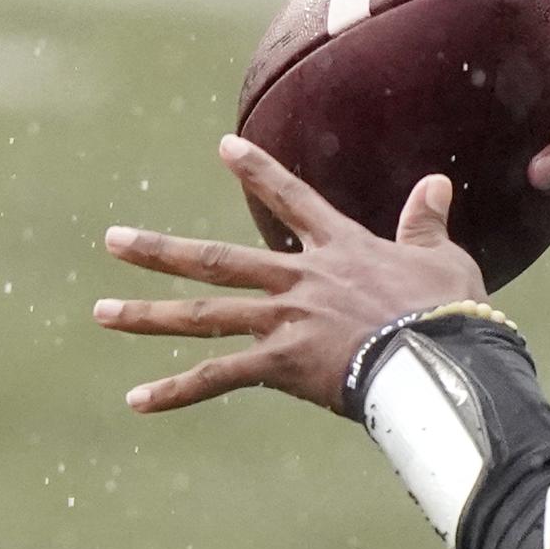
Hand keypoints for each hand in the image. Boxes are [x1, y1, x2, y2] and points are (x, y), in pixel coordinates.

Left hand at [93, 135, 485, 415]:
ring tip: (101, 313)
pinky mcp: (281, 364)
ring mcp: (285, 321)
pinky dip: (177, 391)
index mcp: (339, 249)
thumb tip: (434, 184)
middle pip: (217, 260)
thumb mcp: (442, 260)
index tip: (224, 147)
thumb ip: (426, 224)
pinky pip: (219, 378)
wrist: (439, 357)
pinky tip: (137, 401)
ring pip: (203, 314)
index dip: (258, 172)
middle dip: (160, 250)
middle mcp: (300, 280)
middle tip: (112, 240)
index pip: (291, 199)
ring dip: (148, 315)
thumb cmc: (448, 311)